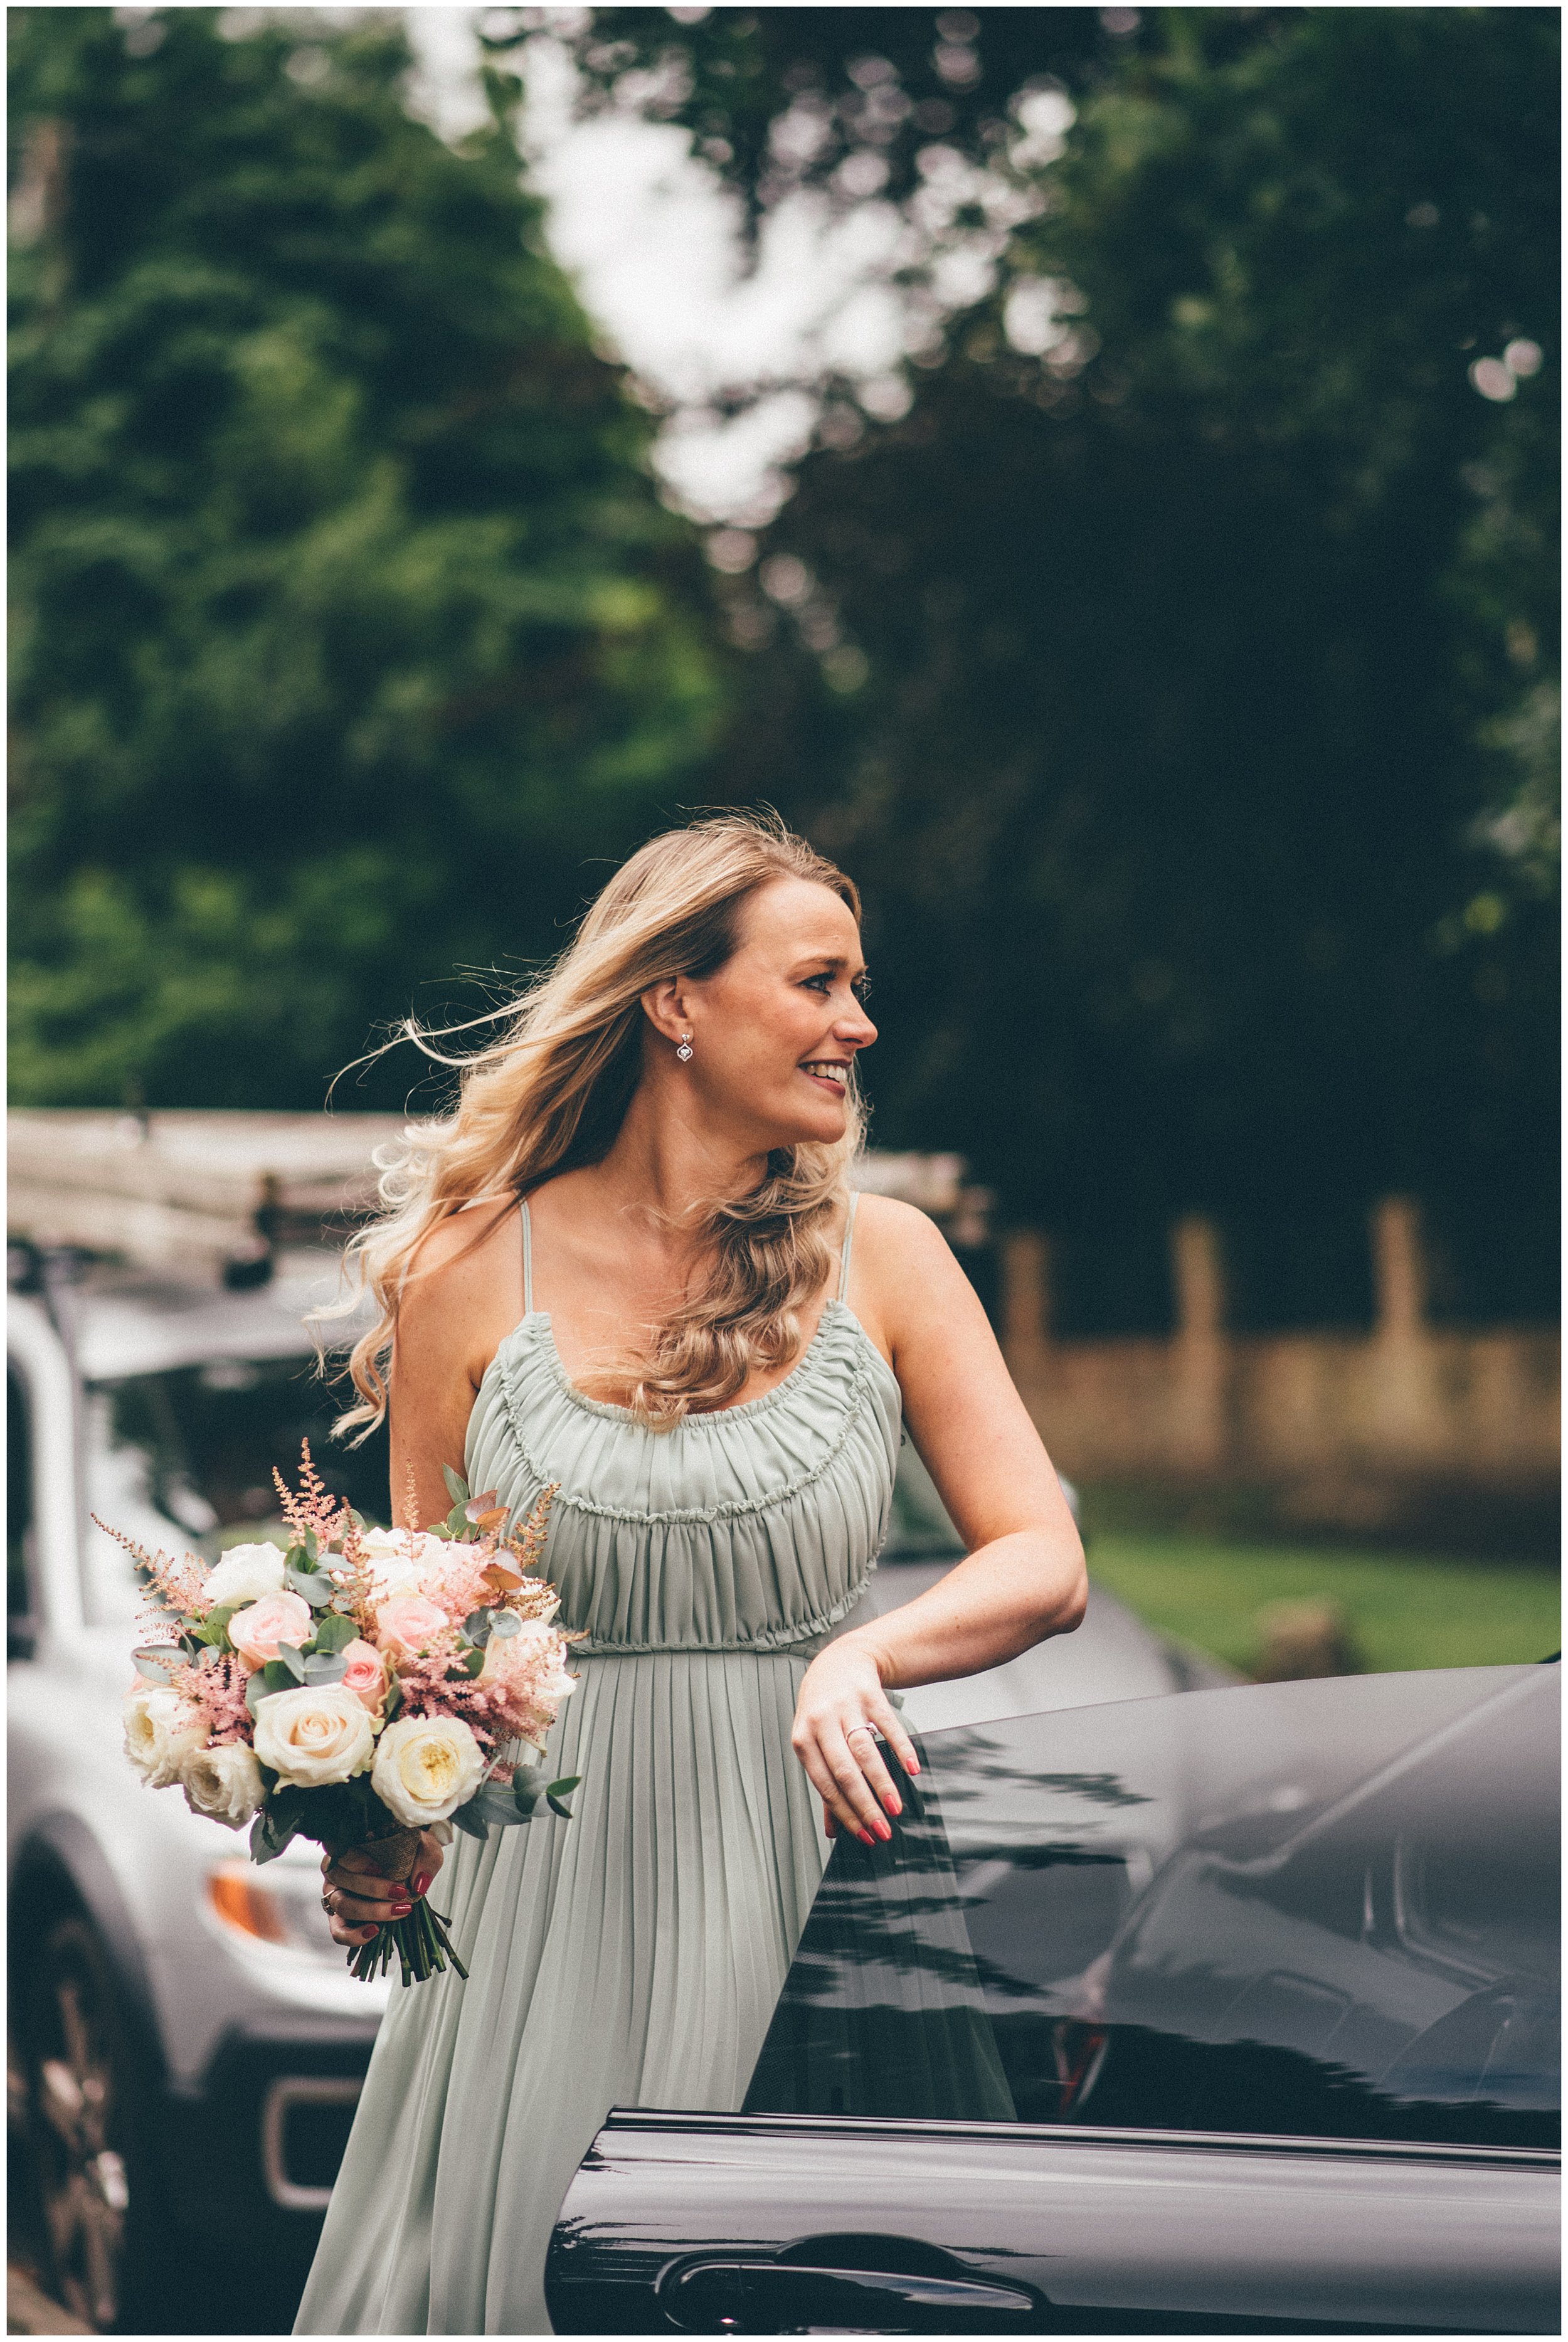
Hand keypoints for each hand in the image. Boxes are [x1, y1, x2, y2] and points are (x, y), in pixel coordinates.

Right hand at [320, 1831, 445, 1948]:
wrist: (408, 1867)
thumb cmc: (408, 1852)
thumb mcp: (423, 1847)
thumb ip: (425, 1857)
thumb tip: (419, 1883)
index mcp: (349, 1845)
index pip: (338, 1849)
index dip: (355, 1860)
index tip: (380, 1868)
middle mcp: (337, 1869)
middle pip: (342, 1879)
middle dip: (373, 1888)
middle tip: (400, 1892)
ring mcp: (335, 1894)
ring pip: (342, 1905)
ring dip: (371, 1910)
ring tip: (398, 1910)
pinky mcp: (340, 1918)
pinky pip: (338, 1931)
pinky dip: (354, 1935)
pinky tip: (374, 1931)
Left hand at [790, 1638, 919, 1845]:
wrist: (840, 1662)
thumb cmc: (825, 1710)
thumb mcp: (815, 1743)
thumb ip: (826, 1785)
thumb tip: (833, 1830)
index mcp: (803, 1740)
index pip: (825, 1786)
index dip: (846, 1813)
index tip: (865, 1835)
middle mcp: (820, 1722)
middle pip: (845, 1772)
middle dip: (865, 1805)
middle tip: (884, 1830)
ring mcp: (845, 1706)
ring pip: (865, 1751)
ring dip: (882, 1783)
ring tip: (896, 1807)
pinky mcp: (869, 1693)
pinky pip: (887, 1724)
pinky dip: (901, 1747)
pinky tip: (911, 1768)